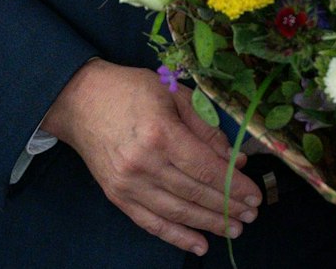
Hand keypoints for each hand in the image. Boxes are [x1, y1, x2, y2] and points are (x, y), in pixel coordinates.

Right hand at [43, 61, 260, 255]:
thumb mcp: (174, 95)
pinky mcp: (117, 195)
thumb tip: (234, 161)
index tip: (255, 195)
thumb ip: (206, 128)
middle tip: (251, 215)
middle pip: (195, 193)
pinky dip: (177, 237)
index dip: (234, 186)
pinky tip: (199, 245)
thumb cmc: (131, 90)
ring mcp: (128, 183)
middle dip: (228, 207)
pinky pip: (151, 222)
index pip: (206, 169)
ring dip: (209, 224)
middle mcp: (144, 163)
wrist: (80, 100)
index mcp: (161, 133)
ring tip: (234, 229)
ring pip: (177, 212)